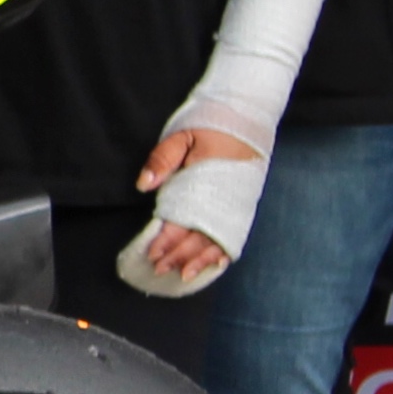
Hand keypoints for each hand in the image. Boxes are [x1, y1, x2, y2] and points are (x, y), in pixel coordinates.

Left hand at [133, 125, 261, 283]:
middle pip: (197, 237)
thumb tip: (143, 184)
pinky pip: (233, 236)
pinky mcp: (243, 206)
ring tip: (184, 275)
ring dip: (199, 260)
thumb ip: (162, 159)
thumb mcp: (183, 136)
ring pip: (216, 241)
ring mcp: (235, 205)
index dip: (166, 240)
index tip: (152, 254)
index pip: (181, 221)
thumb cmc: (211, 125)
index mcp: (203, 186)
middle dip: (177, 256)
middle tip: (160, 269)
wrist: (249, 117)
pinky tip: (215, 264)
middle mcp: (222, 201)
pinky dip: (223, 252)